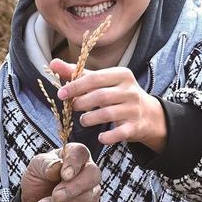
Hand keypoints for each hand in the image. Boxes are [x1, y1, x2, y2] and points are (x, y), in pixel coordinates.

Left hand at [16, 141, 101, 201]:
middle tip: (55, 196)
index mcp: (75, 155)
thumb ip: (46, 164)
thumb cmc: (38, 180)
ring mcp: (92, 191)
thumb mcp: (36, 167)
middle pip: (92, 175)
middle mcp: (88, 171)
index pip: (81, 153)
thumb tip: (57, 166)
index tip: (64, 174)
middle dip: (72, 188)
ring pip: (86, 198)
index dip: (74, 163)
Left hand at [52, 59, 167, 150]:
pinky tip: (100, 137)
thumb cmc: (118, 94)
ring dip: (89, 119)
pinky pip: (118, 133)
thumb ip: (78, 73)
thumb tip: (52, 63)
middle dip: (81, 103)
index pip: (95, 78)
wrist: (148, 114)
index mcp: (121, 75)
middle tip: (73, 107)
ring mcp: (133, 109)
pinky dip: (107, 137)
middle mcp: (129, 90)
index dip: (75, 86)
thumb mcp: (102, 81)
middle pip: (100, 96)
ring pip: (107, 114)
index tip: (61, 94)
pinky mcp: (134, 126)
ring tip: (84, 120)